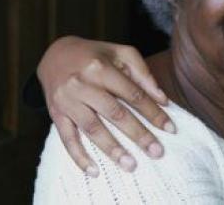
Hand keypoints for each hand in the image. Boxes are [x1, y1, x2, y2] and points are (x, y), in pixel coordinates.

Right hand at [37, 36, 174, 175]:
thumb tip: (163, 100)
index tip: (170, 129)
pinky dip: (79, 156)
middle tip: (157, 152)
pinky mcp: (55, 113)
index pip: (133, 94)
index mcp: (101, 67)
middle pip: (115, 113)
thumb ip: (142, 73)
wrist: (54, 55)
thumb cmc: (94, 55)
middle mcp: (82, 83)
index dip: (153, 112)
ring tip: (131, 165)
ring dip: (112, 149)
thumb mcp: (119, 53)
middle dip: (138, 134)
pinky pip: (67, 138)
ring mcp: (67, 100)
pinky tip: (94, 170)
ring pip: (92, 128)